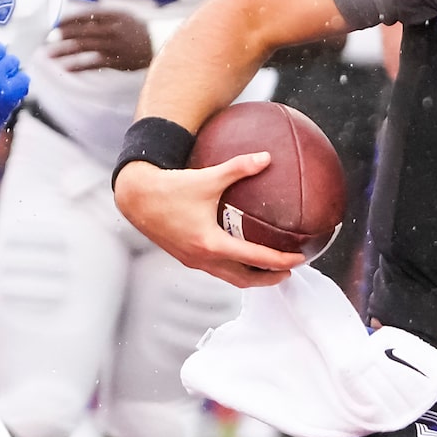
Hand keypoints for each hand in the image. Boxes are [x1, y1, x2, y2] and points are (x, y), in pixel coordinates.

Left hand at [49, 9, 154, 73]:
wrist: (160, 44)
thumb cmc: (136, 30)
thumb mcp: (121, 16)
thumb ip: (101, 16)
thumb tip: (74, 18)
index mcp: (113, 14)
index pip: (84, 15)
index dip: (67, 20)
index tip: (53, 25)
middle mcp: (112, 28)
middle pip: (81, 31)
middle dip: (61, 36)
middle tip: (45, 40)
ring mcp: (114, 45)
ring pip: (84, 47)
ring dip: (64, 51)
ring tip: (48, 55)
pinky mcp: (117, 61)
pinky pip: (93, 63)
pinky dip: (78, 65)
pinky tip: (66, 68)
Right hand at [112, 156, 304, 288]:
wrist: (136, 197)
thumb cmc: (171, 187)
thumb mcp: (207, 177)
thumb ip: (239, 168)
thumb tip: (267, 157)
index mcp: (211, 243)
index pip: (255, 258)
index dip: (280, 260)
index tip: (300, 258)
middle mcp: (203, 258)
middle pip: (244, 279)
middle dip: (268, 279)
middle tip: (288, 271)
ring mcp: (193, 261)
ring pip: (228, 277)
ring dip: (250, 276)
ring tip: (268, 269)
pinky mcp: (186, 257)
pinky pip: (216, 269)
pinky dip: (233, 268)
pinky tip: (240, 254)